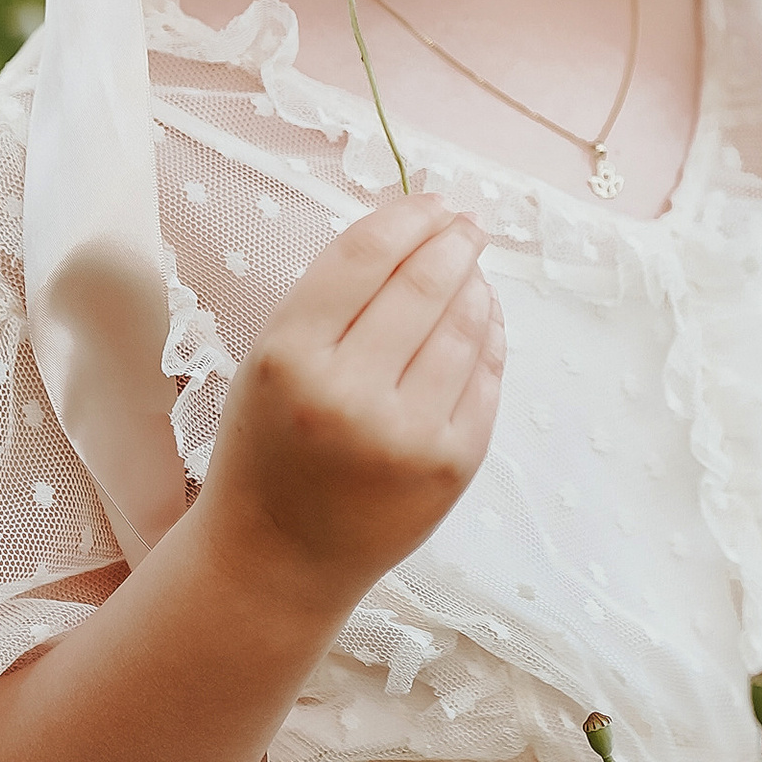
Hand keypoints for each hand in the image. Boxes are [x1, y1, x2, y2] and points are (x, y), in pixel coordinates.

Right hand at [196, 194, 504, 615]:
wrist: (278, 560)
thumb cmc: (272, 444)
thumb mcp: (273, 359)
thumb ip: (336, 296)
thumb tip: (421, 225)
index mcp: (289, 358)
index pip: (365, 256)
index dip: (408, 216)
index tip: (433, 201)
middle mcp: (349, 396)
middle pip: (426, 283)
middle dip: (456, 241)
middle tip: (467, 225)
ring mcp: (409, 435)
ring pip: (467, 325)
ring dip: (476, 285)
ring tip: (470, 273)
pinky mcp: (453, 466)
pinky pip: (487, 376)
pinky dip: (489, 335)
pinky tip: (480, 320)